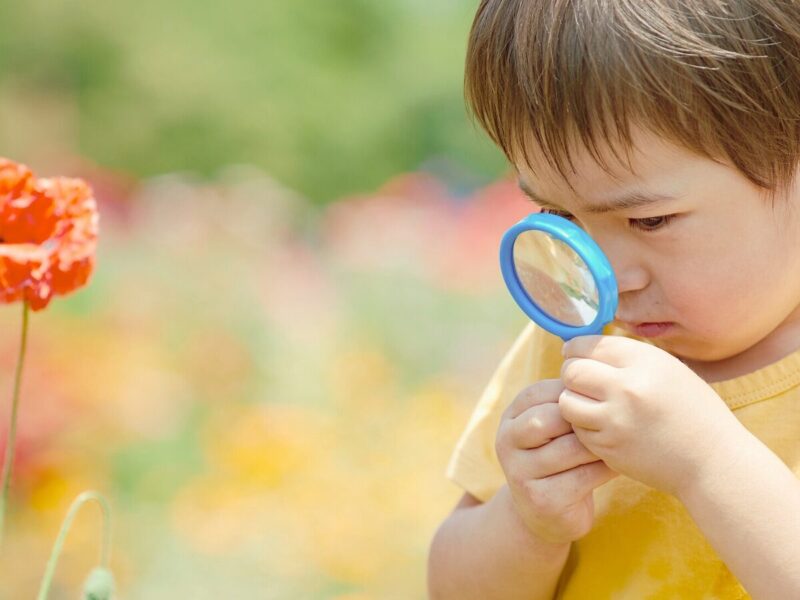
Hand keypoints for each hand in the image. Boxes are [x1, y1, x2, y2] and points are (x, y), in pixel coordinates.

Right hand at [496, 379, 618, 544]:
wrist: (544, 514)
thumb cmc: (559, 458)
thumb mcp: (552, 427)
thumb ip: (564, 401)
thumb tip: (597, 361)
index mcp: (510, 418)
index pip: (537, 392)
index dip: (571, 392)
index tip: (598, 396)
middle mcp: (507, 443)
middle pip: (548, 418)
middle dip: (583, 418)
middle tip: (612, 419)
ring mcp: (520, 473)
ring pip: (569, 448)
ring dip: (599, 444)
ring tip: (621, 440)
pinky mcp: (541, 500)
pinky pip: (582, 477)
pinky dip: (605, 469)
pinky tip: (618, 464)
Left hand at [558, 335, 743, 495]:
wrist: (713, 462)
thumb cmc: (692, 412)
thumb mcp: (668, 369)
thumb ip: (627, 356)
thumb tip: (583, 347)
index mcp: (645, 362)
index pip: (589, 345)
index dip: (576, 349)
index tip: (576, 355)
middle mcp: (628, 388)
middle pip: (572, 371)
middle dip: (571, 373)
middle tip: (580, 380)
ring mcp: (616, 420)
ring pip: (567, 400)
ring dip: (573, 400)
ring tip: (589, 403)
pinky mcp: (608, 447)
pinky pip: (577, 428)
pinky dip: (583, 425)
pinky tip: (603, 425)